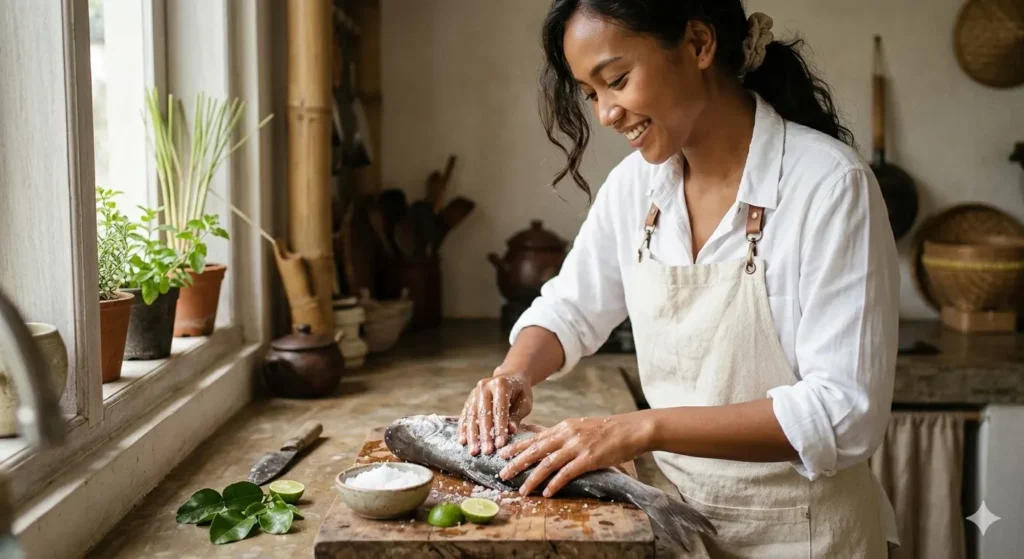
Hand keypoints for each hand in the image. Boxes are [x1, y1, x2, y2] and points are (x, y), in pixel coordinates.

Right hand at [457, 368, 532, 455]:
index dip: (500, 427)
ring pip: (471, 415)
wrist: (510, 377)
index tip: (500, 444)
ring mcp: (475, 392)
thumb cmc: (520, 392)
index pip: (499, 409)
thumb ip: (517, 415)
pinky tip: (463, 441)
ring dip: (472, 435)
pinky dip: (463, 429)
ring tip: (473, 451)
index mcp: (501, 383)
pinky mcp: (469, 399)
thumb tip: (511, 431)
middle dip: (485, 434)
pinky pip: (464, 415)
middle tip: (487, 452)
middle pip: (483, 413)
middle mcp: (485, 386)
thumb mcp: (524, 402)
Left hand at [497, 413, 652, 497]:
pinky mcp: (589, 458)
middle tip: (503, 474)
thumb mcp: (582, 427)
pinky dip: (555, 484)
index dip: (517, 446)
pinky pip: (567, 473)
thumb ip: (565, 435)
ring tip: (522, 490)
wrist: (631, 429)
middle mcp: (567, 434)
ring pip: (547, 463)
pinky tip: (547, 493)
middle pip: (535, 450)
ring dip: (532, 478)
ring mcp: (577, 446)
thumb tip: (549, 445)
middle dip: (517, 463)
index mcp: (564, 427)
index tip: (501, 454)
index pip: (535, 437)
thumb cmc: (608, 430)